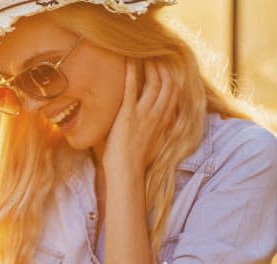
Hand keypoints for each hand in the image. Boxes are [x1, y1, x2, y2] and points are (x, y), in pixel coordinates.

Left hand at [102, 59, 180, 178]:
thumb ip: (154, 131)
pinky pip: (132, 88)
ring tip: (143, 53)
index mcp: (164, 122)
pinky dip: (131, 71)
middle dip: (163, 66)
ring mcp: (144, 115)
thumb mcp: (152, 144)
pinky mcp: (128, 116)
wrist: (126, 174)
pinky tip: (128, 60)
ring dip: (151, 65)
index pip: (174, 93)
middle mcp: (158, 115)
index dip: (171, 77)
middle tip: (155, 54)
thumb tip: (152, 126)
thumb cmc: (133, 163)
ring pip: (154, 82)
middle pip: (168, 83)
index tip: (166, 66)